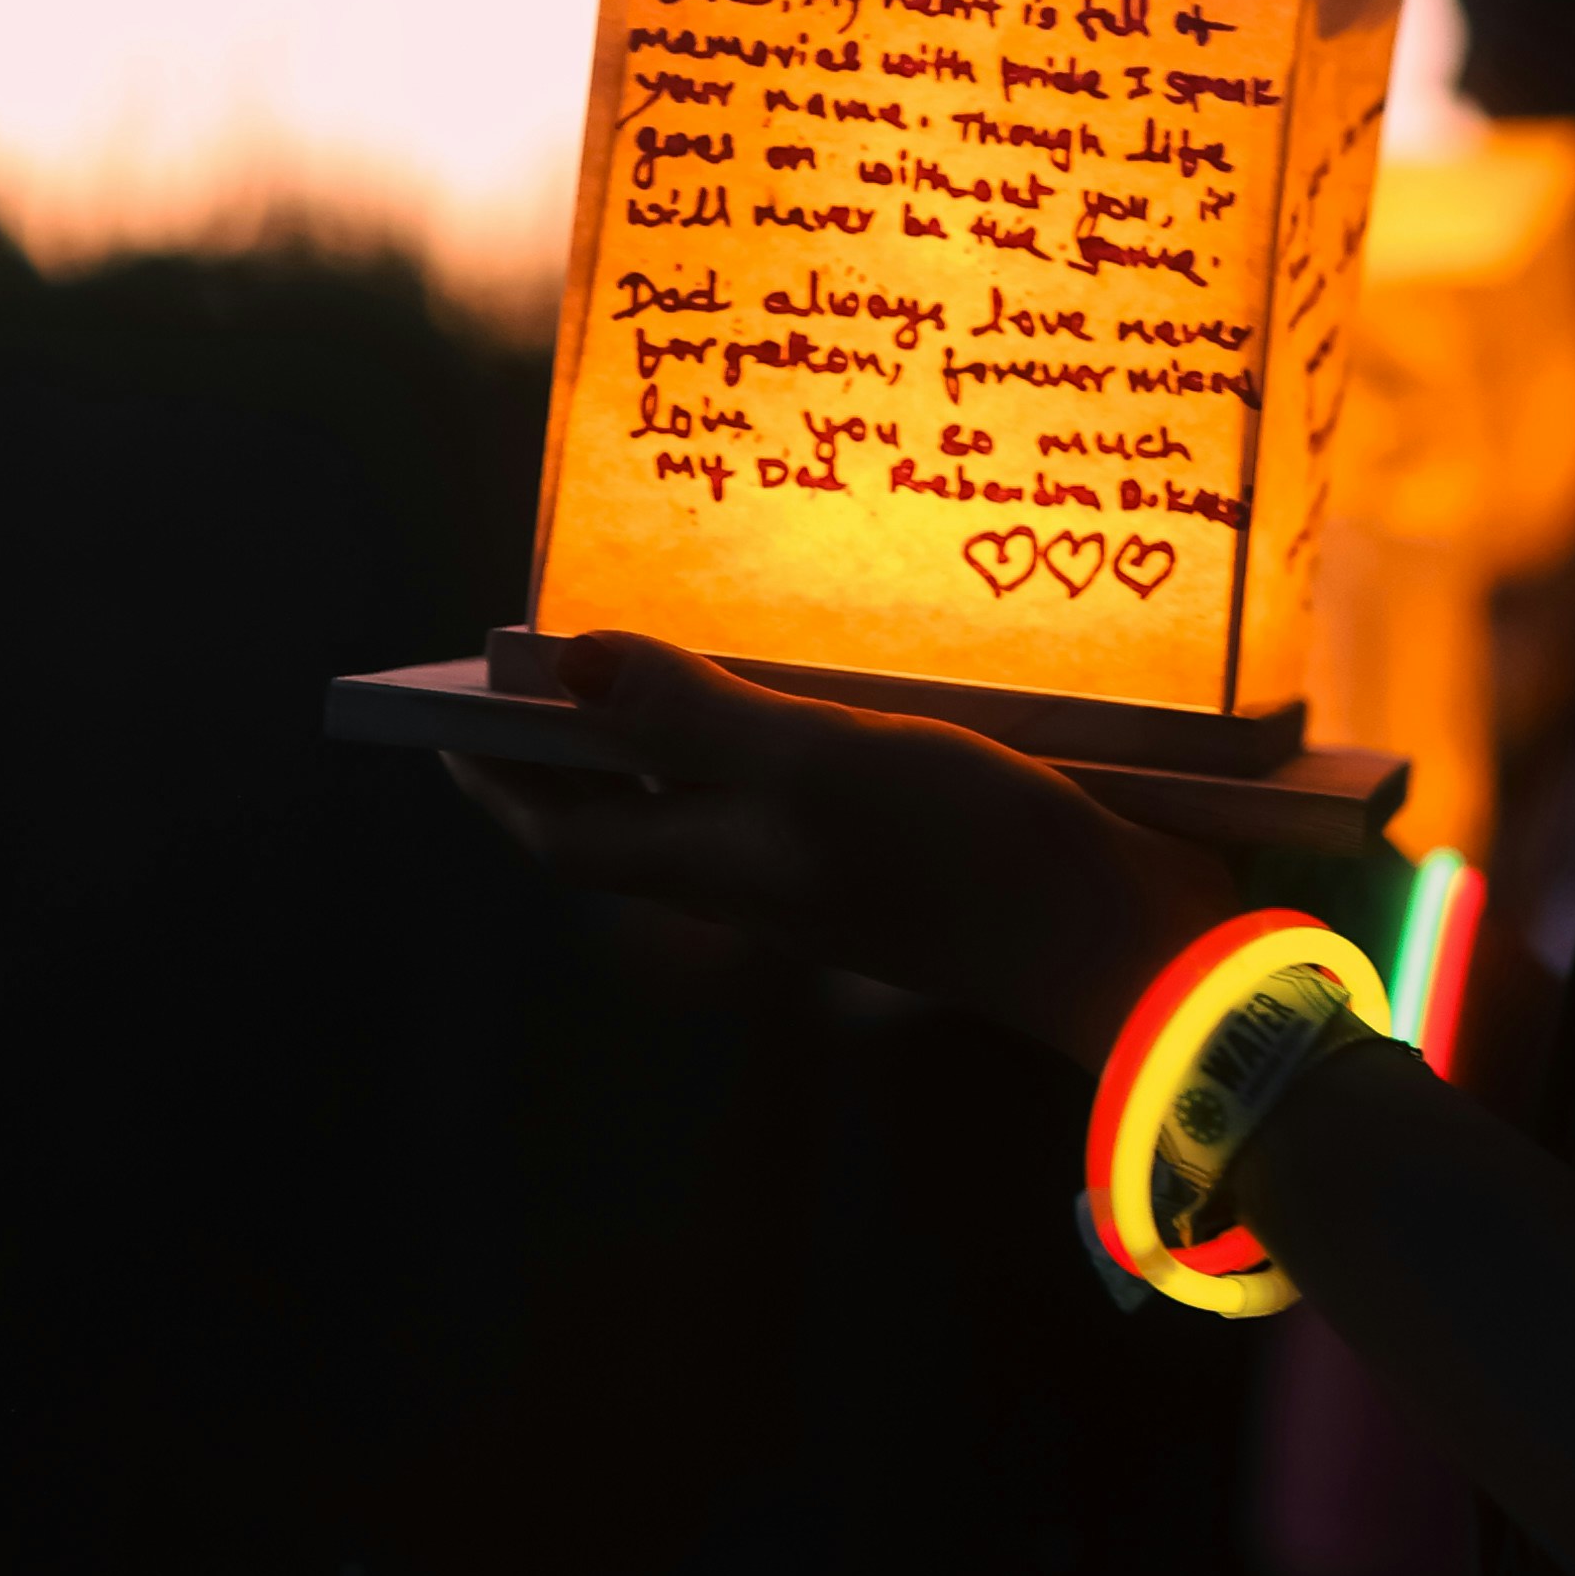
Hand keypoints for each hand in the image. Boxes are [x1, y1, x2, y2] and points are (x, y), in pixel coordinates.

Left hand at [438, 636, 1230, 1066]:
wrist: (1128, 941)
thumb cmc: (966, 854)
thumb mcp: (817, 762)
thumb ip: (692, 713)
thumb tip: (567, 665)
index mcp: (717, 864)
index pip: (563, 830)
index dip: (495, 775)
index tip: (446, 712)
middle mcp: (762, 871)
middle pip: (634, 813)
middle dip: (578, 743)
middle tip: (551, 655)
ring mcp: (838, 862)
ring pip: (724, 791)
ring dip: (680, 722)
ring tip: (663, 634)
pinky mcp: (911, 842)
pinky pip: (810, 778)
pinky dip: (780, 721)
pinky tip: (811, 665)